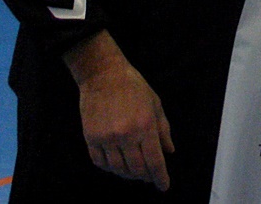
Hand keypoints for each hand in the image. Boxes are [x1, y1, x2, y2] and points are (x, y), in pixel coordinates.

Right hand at [65, 31, 174, 190]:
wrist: (103, 74)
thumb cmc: (132, 86)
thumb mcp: (155, 104)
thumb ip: (163, 129)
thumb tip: (169, 151)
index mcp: (145, 126)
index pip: (155, 161)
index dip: (161, 177)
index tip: (163, 186)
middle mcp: (126, 135)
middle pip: (137, 169)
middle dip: (145, 177)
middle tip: (148, 176)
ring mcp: (107, 137)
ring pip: (118, 169)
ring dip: (128, 174)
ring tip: (133, 171)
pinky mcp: (91, 137)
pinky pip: (100, 162)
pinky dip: (109, 168)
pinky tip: (115, 164)